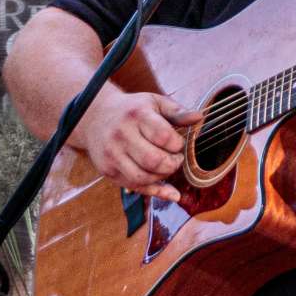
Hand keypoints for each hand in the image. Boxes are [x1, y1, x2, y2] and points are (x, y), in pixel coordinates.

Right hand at [76, 91, 203, 200]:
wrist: (95, 117)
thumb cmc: (132, 110)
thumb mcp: (155, 103)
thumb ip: (177, 112)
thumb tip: (199, 117)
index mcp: (137, 115)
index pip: (164, 137)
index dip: (177, 145)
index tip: (177, 144)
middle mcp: (121, 135)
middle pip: (153, 161)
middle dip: (172, 164)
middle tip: (175, 159)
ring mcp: (112, 155)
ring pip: (142, 178)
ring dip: (163, 177)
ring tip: (167, 167)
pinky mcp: (107, 170)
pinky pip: (133, 187)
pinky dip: (155, 192)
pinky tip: (170, 192)